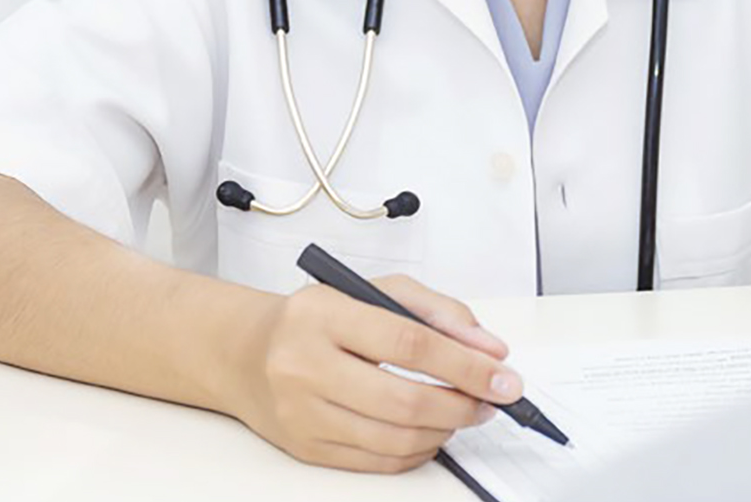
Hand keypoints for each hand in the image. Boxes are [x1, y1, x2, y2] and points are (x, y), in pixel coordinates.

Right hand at [231, 274, 522, 472]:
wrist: (247, 352)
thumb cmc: (319, 318)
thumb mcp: (376, 289)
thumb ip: (439, 312)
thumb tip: (490, 350)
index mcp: (324, 314)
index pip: (409, 343)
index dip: (465, 364)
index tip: (503, 375)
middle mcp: (305, 364)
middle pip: (403, 400)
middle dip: (462, 404)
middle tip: (491, 399)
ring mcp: (302, 412)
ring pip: (393, 438)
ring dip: (445, 430)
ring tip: (465, 412)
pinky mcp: (305, 447)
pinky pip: (376, 461)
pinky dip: (417, 451)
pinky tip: (432, 431)